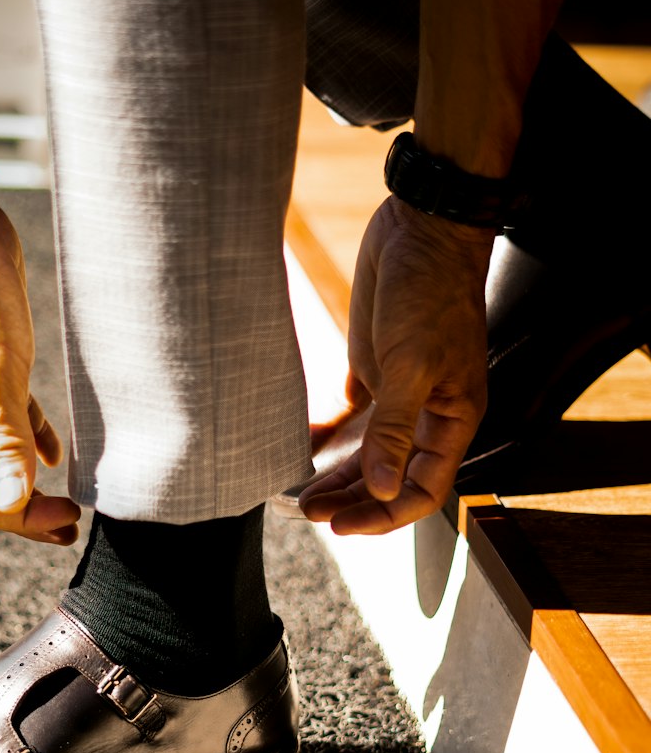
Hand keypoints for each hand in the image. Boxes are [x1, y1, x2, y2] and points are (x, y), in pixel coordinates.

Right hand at [0, 187, 80, 545]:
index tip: (66, 521)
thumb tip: (14, 501)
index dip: (23, 521)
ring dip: (34, 485)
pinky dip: (35, 442)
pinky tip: (57, 452)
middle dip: (30, 515)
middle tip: (73, 526)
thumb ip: (6, 439)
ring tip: (70, 502)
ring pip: (1, 459)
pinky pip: (12, 421)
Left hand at [299, 195, 489, 534]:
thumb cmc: (429, 291)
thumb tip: (385, 490)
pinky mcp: (377, 369)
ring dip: (338, 478)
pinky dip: (327, 439)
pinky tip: (300, 449)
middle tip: (306, 512)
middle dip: (352, 501)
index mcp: (453, 420)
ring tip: (299, 494)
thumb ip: (396, 430)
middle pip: (391, 480)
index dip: (384, 514)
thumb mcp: (411, 365)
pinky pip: (351, 421)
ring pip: (369, 456)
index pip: (423, 491)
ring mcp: (402, 394)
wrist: (420, 226)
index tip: (339, 525)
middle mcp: (429, 415)